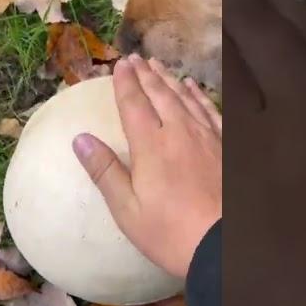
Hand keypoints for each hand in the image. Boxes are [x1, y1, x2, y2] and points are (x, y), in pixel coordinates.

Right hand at [72, 54, 221, 277]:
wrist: (224, 246)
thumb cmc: (169, 232)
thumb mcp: (127, 209)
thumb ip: (104, 171)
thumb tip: (80, 138)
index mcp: (151, 145)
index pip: (133, 103)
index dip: (125, 82)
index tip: (119, 64)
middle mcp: (179, 131)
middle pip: (160, 94)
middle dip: (145, 74)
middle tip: (135, 58)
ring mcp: (206, 136)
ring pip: (185, 97)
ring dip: (169, 79)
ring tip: (158, 65)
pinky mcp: (225, 145)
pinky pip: (209, 110)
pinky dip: (198, 95)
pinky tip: (193, 87)